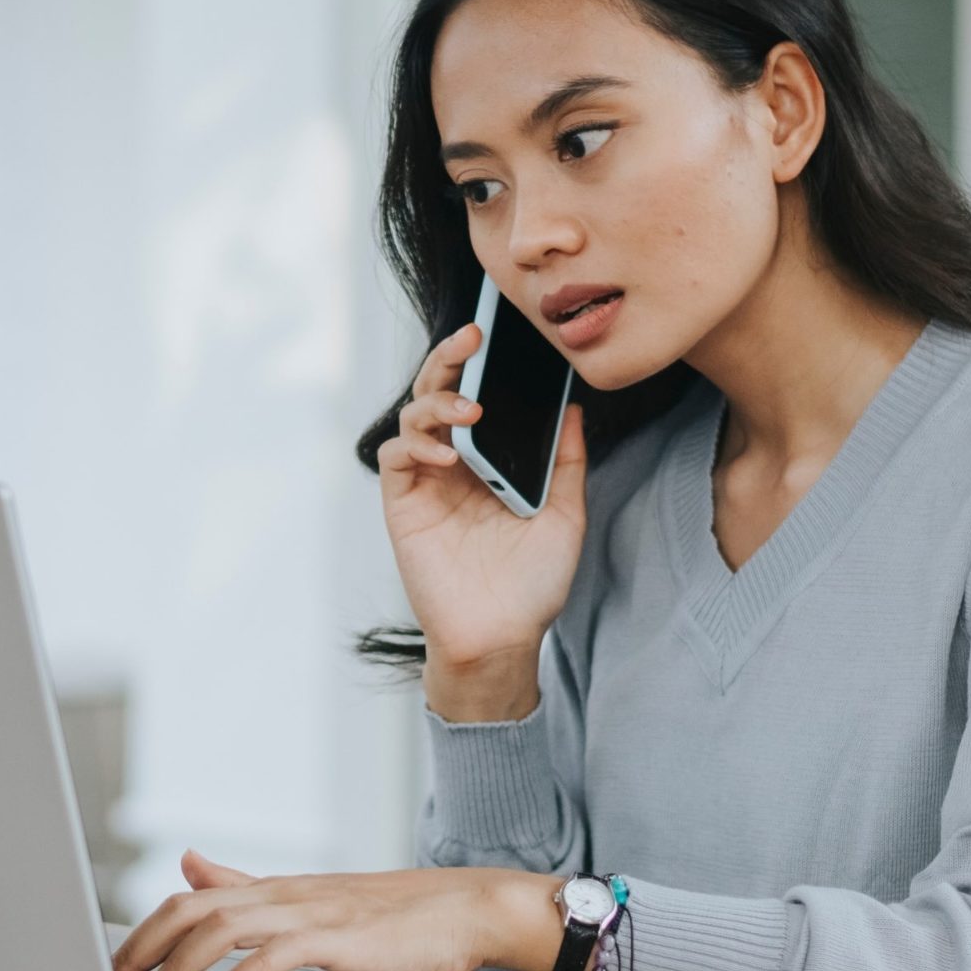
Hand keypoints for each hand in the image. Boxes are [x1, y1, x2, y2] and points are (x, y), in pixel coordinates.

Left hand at [109, 849, 561, 970]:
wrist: (466, 907)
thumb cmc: (393, 914)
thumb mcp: (307, 898)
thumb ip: (245, 885)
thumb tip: (188, 863)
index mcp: (274, 890)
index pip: (189, 899)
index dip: (141, 931)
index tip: (108, 967)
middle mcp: (285, 895)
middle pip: (193, 909)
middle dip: (142, 947)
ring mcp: (314, 913)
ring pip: (228, 926)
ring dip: (181, 965)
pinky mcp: (345, 937)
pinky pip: (288, 949)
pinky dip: (252, 969)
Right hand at [378, 322, 587, 718]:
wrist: (503, 636)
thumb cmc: (533, 583)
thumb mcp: (565, 514)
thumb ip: (564, 461)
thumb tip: (573, 409)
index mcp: (489, 458)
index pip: (478, 395)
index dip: (480, 364)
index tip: (497, 334)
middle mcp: (453, 462)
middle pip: (438, 393)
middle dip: (450, 360)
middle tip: (471, 340)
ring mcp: (426, 482)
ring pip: (413, 417)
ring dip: (437, 403)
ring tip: (467, 410)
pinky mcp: (404, 505)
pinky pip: (397, 458)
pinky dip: (416, 444)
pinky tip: (446, 453)